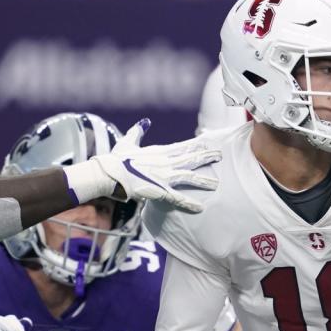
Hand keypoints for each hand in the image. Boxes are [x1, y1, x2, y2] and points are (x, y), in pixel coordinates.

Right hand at [94, 118, 220, 212]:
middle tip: (220, 156)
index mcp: (159, 151)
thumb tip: (145, 122)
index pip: (182, 146)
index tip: (208, 142)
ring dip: (203, 180)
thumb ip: (138, 131)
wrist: (111, 173)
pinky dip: (190, 204)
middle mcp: (165, 162)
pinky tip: (200, 208)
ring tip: (216, 183)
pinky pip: (178, 198)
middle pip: (191, 158)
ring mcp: (164, 176)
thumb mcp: (128, 142)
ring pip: (189, 177)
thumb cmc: (117, 159)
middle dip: (206, 157)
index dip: (196, 145)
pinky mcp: (160, 190)